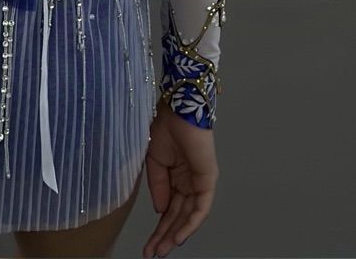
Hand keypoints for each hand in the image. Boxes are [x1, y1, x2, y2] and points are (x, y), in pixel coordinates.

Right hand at [141, 92, 218, 257]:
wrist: (177, 110)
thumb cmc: (165, 128)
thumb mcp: (154, 161)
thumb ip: (157, 187)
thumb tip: (160, 211)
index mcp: (175, 178)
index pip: (168, 210)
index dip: (158, 227)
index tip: (147, 245)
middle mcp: (188, 184)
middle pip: (177, 217)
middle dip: (164, 236)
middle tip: (152, 253)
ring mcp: (199, 183)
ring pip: (187, 216)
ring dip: (174, 234)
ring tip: (162, 250)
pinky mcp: (208, 180)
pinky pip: (200, 208)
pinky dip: (190, 224)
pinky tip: (178, 236)